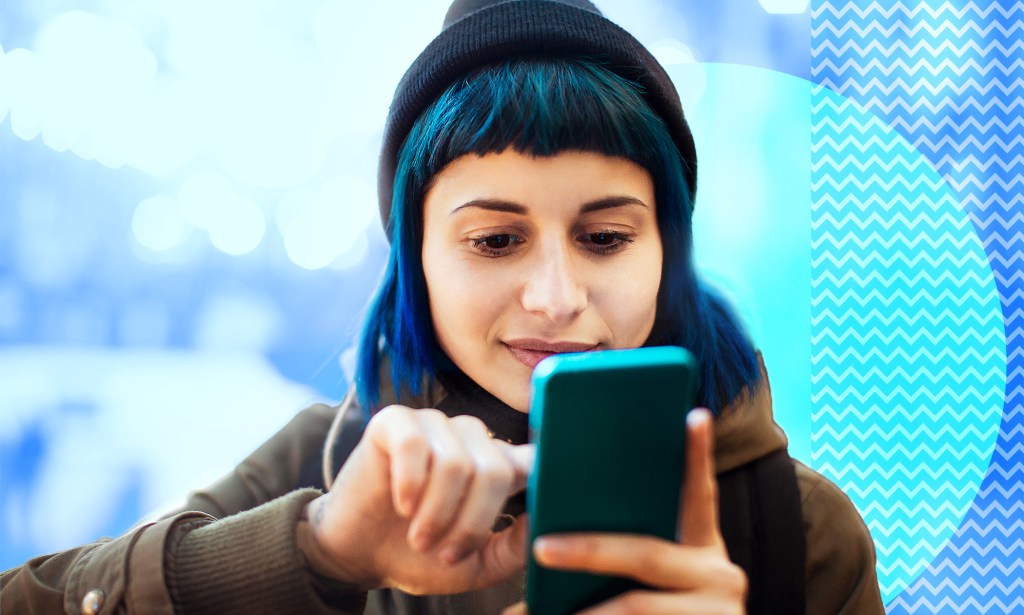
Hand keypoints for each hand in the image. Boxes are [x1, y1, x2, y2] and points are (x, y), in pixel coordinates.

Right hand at [298, 405, 533, 594]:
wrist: (359, 554)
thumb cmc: (418, 555)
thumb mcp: (476, 565)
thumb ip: (514, 547)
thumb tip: (547, 521)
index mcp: (496, 464)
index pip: (534, 459)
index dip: (537, 479)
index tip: (533, 506)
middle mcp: (471, 438)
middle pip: (495, 470)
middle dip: (470, 523)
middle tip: (442, 551)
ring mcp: (433, 424)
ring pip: (456, 462)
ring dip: (436, 512)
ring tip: (418, 536)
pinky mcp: (394, 421)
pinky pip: (415, 444)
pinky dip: (410, 482)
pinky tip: (401, 503)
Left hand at [504, 408, 746, 614]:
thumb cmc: (661, 611)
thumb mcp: (657, 577)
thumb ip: (633, 548)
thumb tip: (554, 533)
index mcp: (703, 545)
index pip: (699, 492)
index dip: (697, 454)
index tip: (694, 414)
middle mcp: (720, 573)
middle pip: (645, 553)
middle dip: (588, 551)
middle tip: (540, 549)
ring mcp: (720, 609)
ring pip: (635, 606)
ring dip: (581, 612)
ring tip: (531, 613)